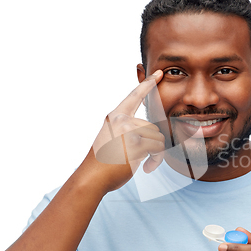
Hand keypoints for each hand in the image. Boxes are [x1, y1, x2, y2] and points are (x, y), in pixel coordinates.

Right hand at [87, 70, 164, 191]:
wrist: (92, 177)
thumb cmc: (103, 162)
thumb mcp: (111, 138)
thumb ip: (127, 130)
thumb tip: (152, 133)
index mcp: (115, 116)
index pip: (134, 96)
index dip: (147, 84)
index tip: (159, 74)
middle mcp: (121, 120)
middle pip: (153, 127)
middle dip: (153, 145)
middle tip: (145, 159)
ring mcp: (129, 130)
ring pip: (158, 138)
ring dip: (156, 154)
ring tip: (145, 164)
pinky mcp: (136, 143)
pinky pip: (159, 148)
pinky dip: (157, 160)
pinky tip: (147, 168)